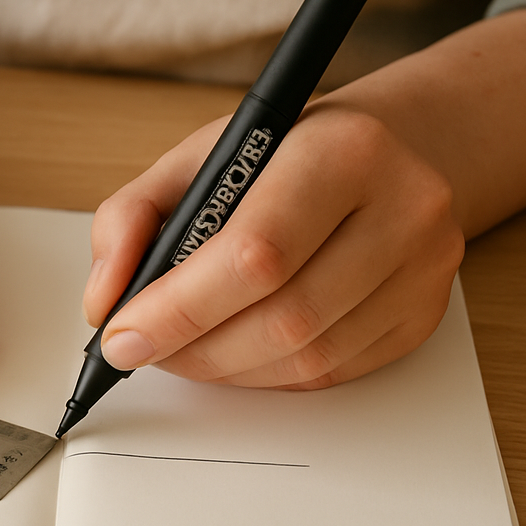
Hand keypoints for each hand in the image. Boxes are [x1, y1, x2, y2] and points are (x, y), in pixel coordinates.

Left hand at [82, 98, 464, 389]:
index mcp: (340, 150)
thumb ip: (132, 216)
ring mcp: (423, 270)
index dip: (180, 308)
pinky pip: (332, 373)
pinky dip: (265, 374)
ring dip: (224, 369)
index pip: (255, 252)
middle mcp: (402, 208)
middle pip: (284, 316)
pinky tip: (233, 351)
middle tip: (142, 349)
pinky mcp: (423, 317)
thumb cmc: (282, 153)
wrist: (384, 151)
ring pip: (307, 357)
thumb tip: (103, 301)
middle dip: (194, 347)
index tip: (121, 335)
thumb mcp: (198, 156)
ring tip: (180, 348)